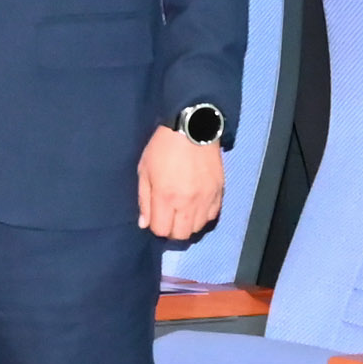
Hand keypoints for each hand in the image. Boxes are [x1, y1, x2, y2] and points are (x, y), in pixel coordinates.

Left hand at [137, 126, 225, 245]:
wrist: (192, 128)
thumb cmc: (163, 147)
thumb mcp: (144, 170)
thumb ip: (144, 199)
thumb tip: (144, 223)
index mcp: (165, 197)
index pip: (161, 230)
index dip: (155, 226)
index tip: (155, 216)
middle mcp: (187, 203)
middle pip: (181, 234)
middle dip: (171, 229)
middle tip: (168, 216)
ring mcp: (205, 199)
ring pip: (197, 228)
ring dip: (187, 224)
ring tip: (182, 211)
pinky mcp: (218, 192)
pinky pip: (212, 216)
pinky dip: (203, 216)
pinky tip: (196, 206)